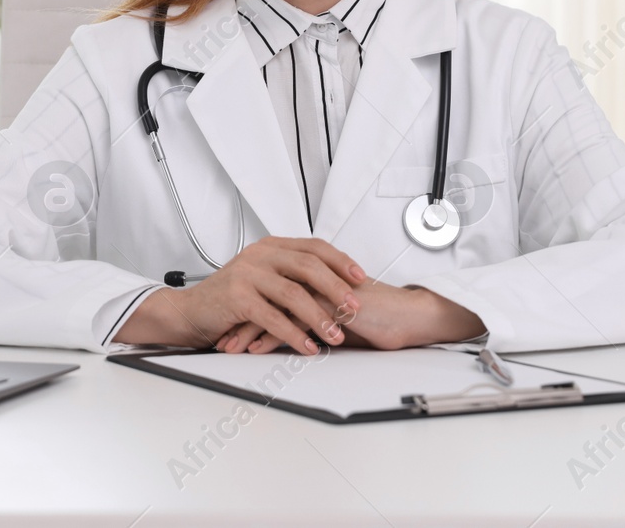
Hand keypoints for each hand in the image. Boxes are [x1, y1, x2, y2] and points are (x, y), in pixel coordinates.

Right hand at [114, 236, 366, 356]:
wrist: (189, 312)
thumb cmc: (229, 300)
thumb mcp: (262, 279)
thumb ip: (290, 277)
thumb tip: (332, 287)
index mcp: (270, 247)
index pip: (314, 247)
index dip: (341, 261)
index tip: (361, 277)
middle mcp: (260, 255)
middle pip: (309, 266)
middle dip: (336, 288)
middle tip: (355, 307)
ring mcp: (247, 274)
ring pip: (294, 293)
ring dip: (319, 316)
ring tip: (336, 334)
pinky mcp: (237, 297)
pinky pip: (273, 317)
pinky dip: (293, 334)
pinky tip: (307, 346)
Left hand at [217, 280, 484, 352]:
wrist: (405, 319)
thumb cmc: (375, 318)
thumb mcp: (335, 315)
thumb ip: (312, 315)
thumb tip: (289, 328)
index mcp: (314, 276)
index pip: (271, 287)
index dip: (247, 305)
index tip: (228, 322)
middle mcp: (314, 278)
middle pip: (266, 293)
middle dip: (239, 317)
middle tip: (219, 334)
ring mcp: (322, 289)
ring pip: (275, 306)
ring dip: (249, 329)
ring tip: (230, 346)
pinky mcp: (331, 304)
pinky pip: (294, 319)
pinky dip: (271, 336)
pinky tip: (255, 349)